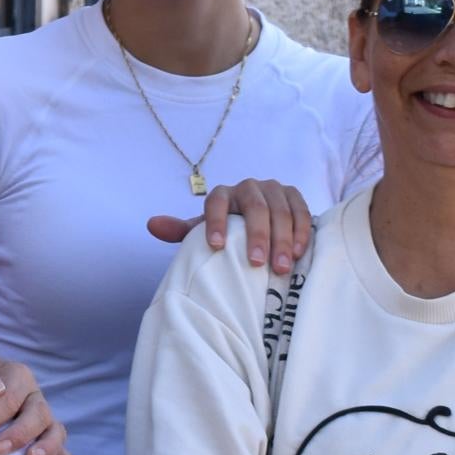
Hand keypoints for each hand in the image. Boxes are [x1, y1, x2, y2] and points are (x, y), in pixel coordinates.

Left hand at [148, 177, 314, 275]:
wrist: (259, 223)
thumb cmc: (228, 231)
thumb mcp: (205, 231)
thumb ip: (182, 230)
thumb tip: (152, 225)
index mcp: (222, 194)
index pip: (215, 203)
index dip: (214, 222)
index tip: (215, 247)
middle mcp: (248, 187)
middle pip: (254, 207)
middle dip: (257, 236)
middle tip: (258, 263)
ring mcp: (273, 189)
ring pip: (280, 211)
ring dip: (283, 239)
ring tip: (281, 267)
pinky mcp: (294, 196)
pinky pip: (301, 212)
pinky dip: (301, 232)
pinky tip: (299, 253)